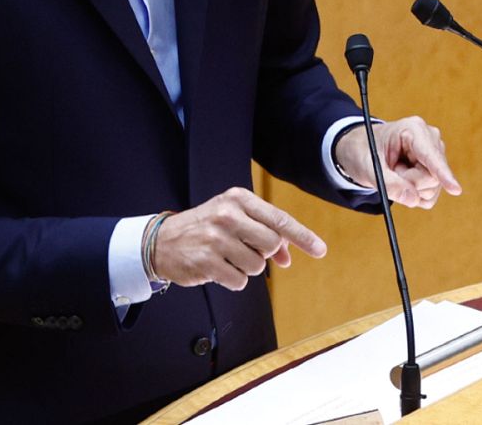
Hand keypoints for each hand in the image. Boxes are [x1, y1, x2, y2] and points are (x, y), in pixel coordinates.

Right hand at [151, 187, 325, 289]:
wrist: (162, 242)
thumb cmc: (206, 228)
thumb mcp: (234, 219)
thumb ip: (264, 233)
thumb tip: (288, 257)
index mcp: (238, 199)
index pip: (279, 219)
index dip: (302, 236)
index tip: (320, 250)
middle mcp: (227, 215)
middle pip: (271, 244)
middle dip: (264, 253)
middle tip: (244, 249)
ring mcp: (215, 238)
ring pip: (256, 266)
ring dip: (246, 268)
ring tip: (226, 257)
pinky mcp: (206, 262)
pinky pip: (239, 281)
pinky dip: (233, 280)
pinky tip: (217, 268)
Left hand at [334, 116, 461, 207]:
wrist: (363, 149)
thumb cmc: (364, 152)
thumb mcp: (368, 168)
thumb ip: (388, 184)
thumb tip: (413, 200)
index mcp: (413, 129)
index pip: (432, 155)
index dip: (443, 173)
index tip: (455, 190)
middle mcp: (430, 138)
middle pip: (432, 177)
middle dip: (410, 183)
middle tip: (392, 171)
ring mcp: (435, 153)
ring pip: (433, 187)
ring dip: (411, 188)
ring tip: (396, 172)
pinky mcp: (436, 168)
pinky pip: (431, 193)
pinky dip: (415, 193)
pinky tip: (404, 180)